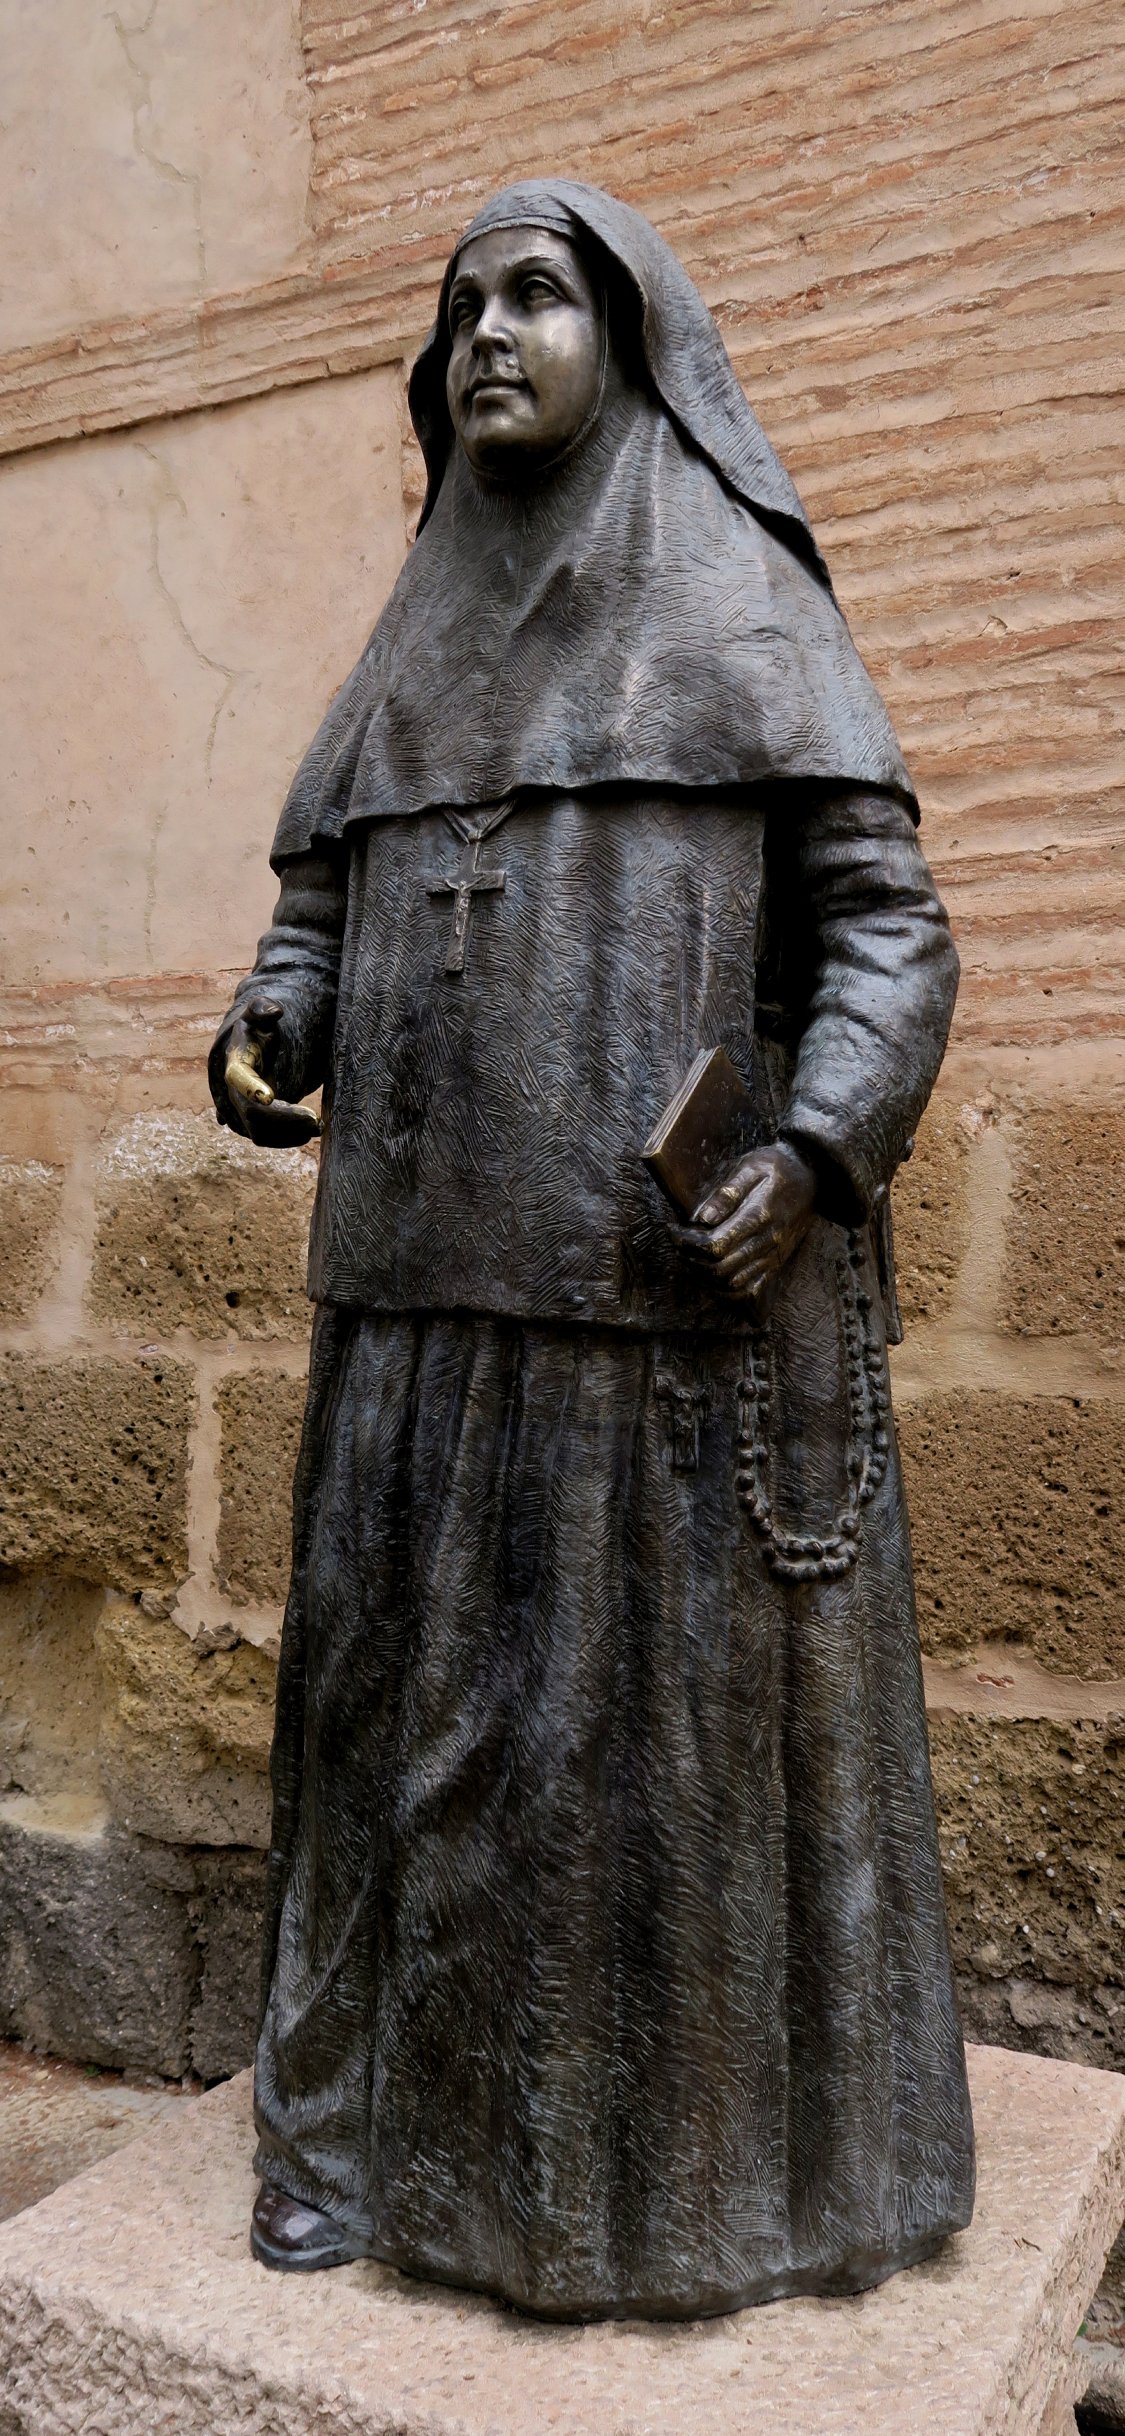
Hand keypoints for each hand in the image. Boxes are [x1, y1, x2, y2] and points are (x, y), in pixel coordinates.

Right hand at [211, 994, 320, 1147]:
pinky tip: (311, 1131)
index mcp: (236, 1063)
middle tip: (315, 1120)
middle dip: (284, 1119)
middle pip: (253, 1114)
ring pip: (259, 1133)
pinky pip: (266, 1138)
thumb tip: (275, 1010)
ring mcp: (242, 1109)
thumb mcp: (258, 1014)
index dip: (251, 1088)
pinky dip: (288, 1139)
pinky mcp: (254, 1122)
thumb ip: (263, 1008)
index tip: (270, 1096)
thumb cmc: (257, 1030)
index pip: (238, 1078)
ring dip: (289, 1134)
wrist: (250, 1051)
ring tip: (318, 1126)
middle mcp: (234, 1091)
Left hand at [680, 1140, 817, 1300]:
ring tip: (690, 1256)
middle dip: (691, 1259)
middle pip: (720, 1268)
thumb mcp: (751, 1166)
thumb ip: (727, 1193)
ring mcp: (772, 1256)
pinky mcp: (775, 1263)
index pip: (715, 1244)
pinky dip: (724, 1290)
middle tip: (678, 1242)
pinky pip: (749, 1290)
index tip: (674, 1230)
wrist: (814, 1178)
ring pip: (731, 1284)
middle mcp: (767, 1241)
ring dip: (704, 1275)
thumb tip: (702, 1218)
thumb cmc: (778, 1167)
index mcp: (758, 1216)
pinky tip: (710, 1274)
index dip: (688, 1243)